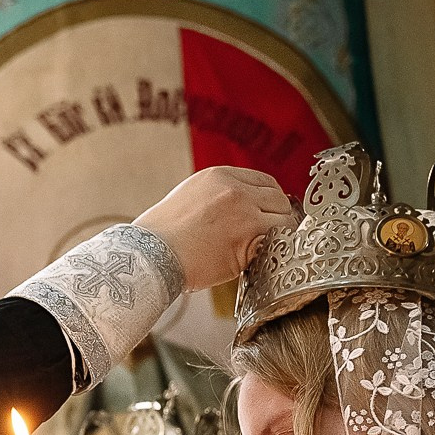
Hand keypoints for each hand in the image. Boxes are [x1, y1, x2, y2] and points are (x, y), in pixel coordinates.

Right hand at [133, 167, 296, 291]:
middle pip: (279, 199)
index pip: (265, 181)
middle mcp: (236, 191)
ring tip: (263, 247)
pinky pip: (276, 244)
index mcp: (220, 176)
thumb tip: (242, 208)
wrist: (150, 256)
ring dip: (278, 235)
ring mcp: (246, 215)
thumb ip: (218, 196)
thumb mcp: (190, 197)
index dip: (270, 199)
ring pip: (284, 221)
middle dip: (277, 216)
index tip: (268, 212)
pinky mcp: (249, 241)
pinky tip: (258, 258)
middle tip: (269, 233)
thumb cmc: (162, 235)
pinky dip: (272, 252)